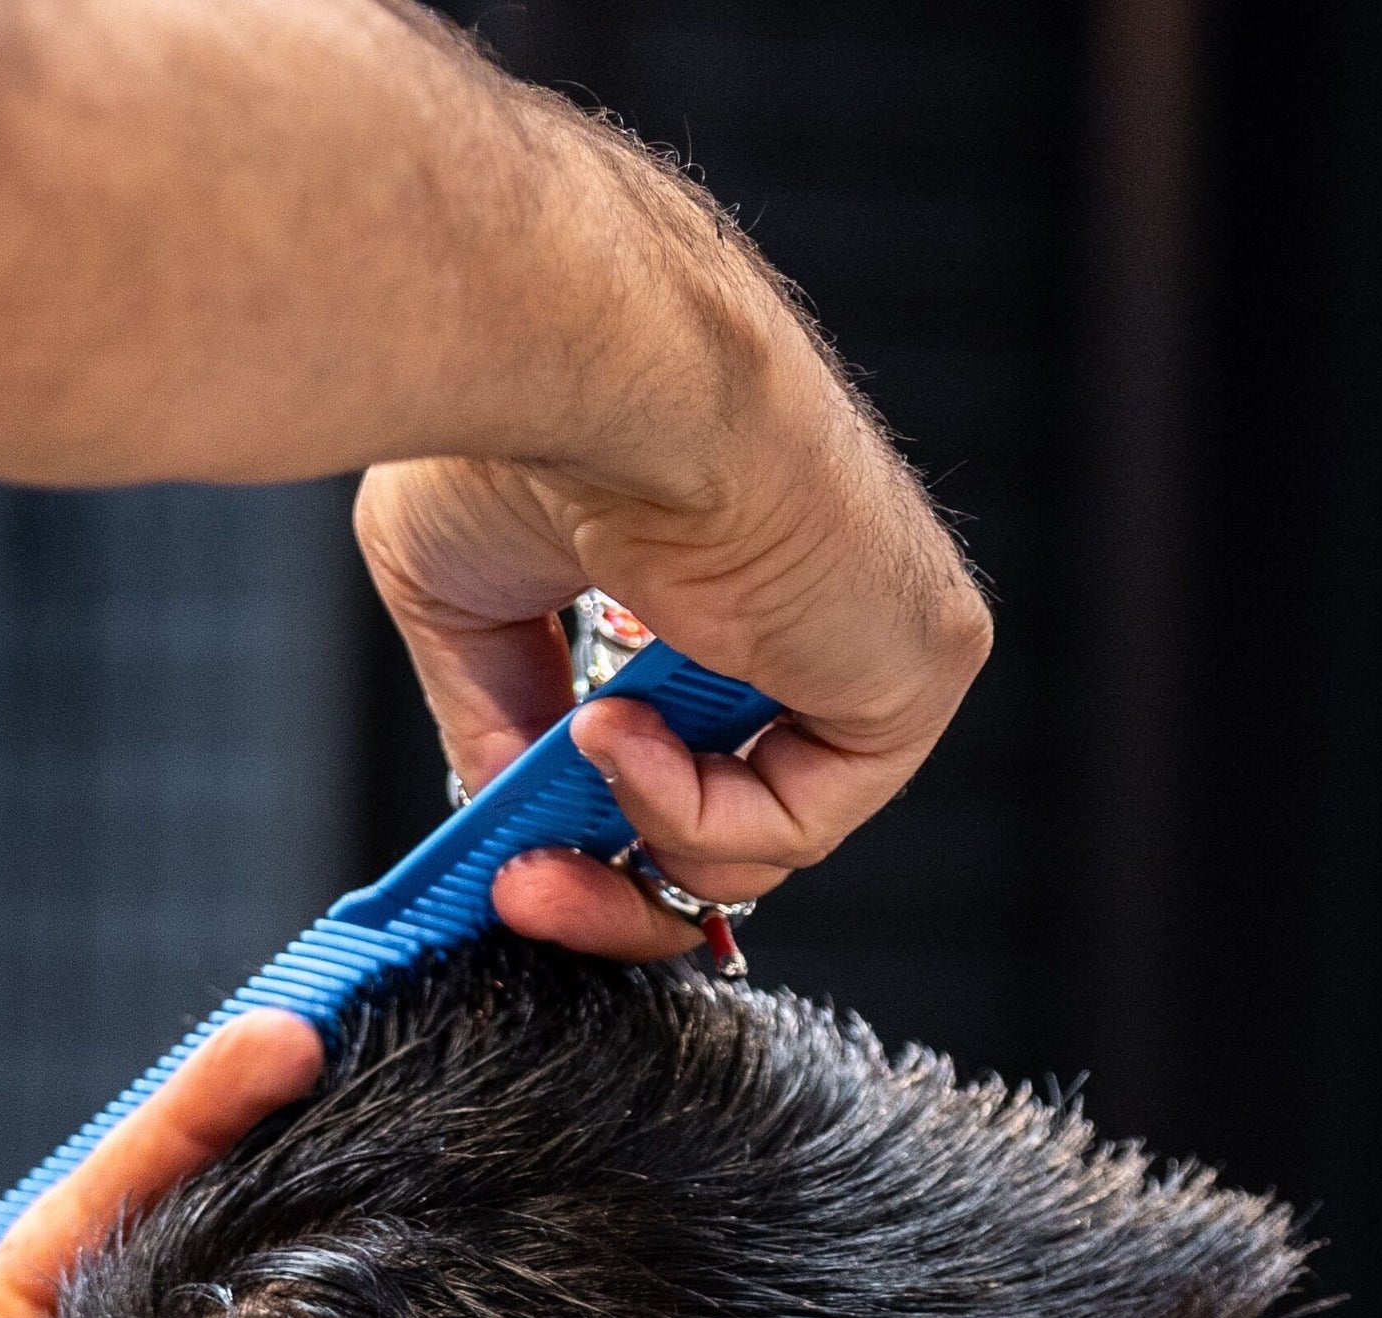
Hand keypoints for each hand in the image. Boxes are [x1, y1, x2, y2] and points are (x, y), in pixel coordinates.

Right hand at [354, 370, 991, 953]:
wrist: (591, 364)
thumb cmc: (527, 419)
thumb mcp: (464, 592)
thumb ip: (500, 713)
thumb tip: (503, 817)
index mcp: (719, 577)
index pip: (695, 750)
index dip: (596, 828)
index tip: (513, 866)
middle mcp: (805, 610)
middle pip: (734, 820)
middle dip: (613, 881)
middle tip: (523, 888)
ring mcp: (870, 640)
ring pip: (767, 834)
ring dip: (643, 829)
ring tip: (582, 737)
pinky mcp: (917, 667)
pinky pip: (803, 819)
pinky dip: (696, 812)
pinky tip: (624, 730)